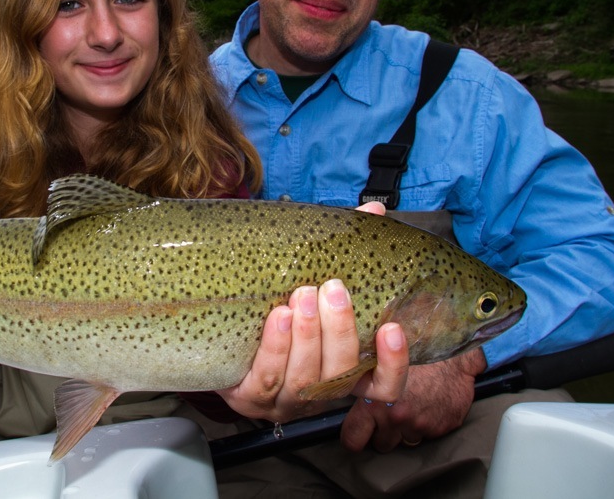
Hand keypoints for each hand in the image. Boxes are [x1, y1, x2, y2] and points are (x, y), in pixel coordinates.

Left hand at [217, 201, 408, 421]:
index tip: (392, 328)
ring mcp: (284, 400)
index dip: (393, 363)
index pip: (384, 386)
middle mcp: (318, 392)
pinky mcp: (249, 398)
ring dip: (306, 337)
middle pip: (339, 374)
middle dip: (338, 331)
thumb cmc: (281, 309)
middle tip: (332, 291)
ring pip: (304, 379)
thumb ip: (346, 253)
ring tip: (301, 297)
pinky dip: (275, 348)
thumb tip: (372, 213)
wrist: (221, 334)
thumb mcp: (314, 285)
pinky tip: (278, 319)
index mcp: (342, 373)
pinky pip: (265, 379)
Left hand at [340, 347, 485, 452]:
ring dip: (405, 429)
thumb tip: (347, 386)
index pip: (353, 436)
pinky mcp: (439, 429)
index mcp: (373, 401)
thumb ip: (364, 382)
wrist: (452, 352)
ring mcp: (417, 425)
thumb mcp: (378, 362)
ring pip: (404, 441)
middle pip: (380, 444)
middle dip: (381, 435)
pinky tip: (427, 403)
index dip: (355, 434)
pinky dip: (426, 424)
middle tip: (386, 417)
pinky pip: (426, 435)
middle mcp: (394, 417)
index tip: (359, 428)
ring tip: (410, 404)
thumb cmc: (414, 352)